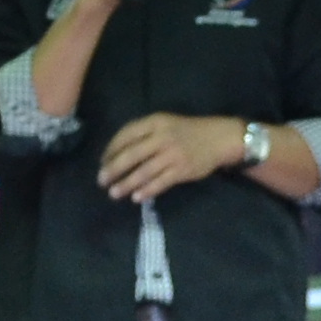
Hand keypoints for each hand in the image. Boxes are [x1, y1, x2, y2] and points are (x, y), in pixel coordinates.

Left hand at [98, 111, 244, 200]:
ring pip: (143, 171)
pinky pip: (160, 182)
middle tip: (101, 180)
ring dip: (126, 184)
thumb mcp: (165, 123)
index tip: (102, 162)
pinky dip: (147, 191)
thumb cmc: (187, 131)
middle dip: (113, 169)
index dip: (111, 149)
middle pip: (131, 155)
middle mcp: (162, 137)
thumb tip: (118, 153)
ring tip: (114, 193)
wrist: (218, 138)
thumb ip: (144, 133)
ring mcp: (172, 154)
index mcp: (155, 122)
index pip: (126, 135)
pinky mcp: (182, 170)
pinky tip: (136, 198)